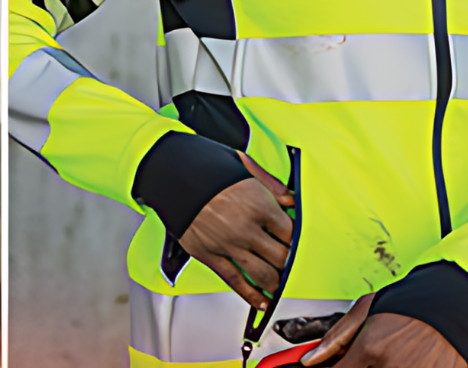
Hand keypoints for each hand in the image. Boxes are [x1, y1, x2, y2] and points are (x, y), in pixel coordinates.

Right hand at [178, 152, 294, 309]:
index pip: (291, 234)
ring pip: (263, 274)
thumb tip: (291, 201)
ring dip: (275, 282)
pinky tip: (261, 301)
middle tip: (290, 265)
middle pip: (282, 258)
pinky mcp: (209, 255)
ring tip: (279, 284)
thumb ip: (272, 185)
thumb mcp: (245, 167)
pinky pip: (234, 280)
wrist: (171, 174)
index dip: (297, 241)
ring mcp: (228, 244)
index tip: (295, 243)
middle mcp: (246, 228)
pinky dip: (250, 295)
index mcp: (259, 205)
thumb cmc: (206, 169)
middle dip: (289, 263)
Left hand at [302, 296, 464, 366]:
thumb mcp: (364, 311)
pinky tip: (409, 360)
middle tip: (372, 358)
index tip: (339, 365)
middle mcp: (394, 366)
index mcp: (372, 349)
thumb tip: (309, 361)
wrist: (449, 303)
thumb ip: (335, 339)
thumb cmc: (405, 305)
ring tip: (393, 356)